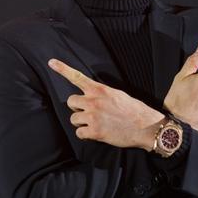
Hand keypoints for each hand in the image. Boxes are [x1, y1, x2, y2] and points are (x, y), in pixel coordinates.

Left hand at [48, 58, 164, 150]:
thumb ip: (102, 94)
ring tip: (96, 124)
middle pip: (71, 101)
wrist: (146, 126)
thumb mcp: (118, 95)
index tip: (51, 62)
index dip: (63, 69)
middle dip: (77, 108)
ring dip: (81, 123)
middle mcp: (94, 101)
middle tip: (89, 113)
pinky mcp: (95, 131)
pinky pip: (79, 133)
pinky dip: (86, 135)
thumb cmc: (134, 110)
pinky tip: (97, 134)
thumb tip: (92, 96)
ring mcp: (93, 116)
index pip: (77, 77)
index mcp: (100, 89)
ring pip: (73, 119)